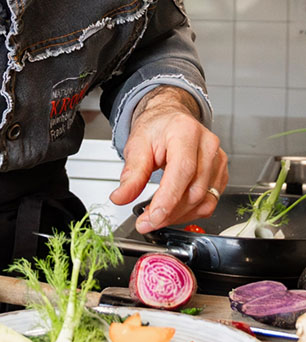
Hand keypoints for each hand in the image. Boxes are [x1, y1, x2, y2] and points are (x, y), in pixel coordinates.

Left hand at [109, 86, 227, 232]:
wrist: (170, 119)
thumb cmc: (156, 128)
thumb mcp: (137, 145)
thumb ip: (131, 173)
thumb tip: (121, 197)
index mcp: (185, 132)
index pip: (182, 171)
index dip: (168, 200)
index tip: (151, 218)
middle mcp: (207, 145)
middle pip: (194, 190)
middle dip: (169, 212)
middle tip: (147, 222)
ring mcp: (218, 159)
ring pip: (204, 200)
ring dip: (179, 216)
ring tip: (157, 216)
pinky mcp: (220, 173)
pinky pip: (210, 201)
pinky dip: (191, 212)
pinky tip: (174, 210)